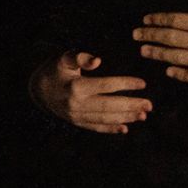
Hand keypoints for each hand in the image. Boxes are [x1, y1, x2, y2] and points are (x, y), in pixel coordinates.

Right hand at [30, 51, 150, 133]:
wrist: (37, 90)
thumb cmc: (54, 70)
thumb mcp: (63, 59)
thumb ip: (80, 57)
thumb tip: (98, 60)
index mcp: (76, 86)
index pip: (106, 85)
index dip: (126, 83)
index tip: (143, 83)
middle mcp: (77, 104)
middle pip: (109, 105)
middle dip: (131, 105)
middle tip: (150, 105)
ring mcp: (77, 116)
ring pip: (105, 118)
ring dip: (126, 117)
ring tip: (143, 115)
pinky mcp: (76, 122)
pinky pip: (96, 127)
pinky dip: (111, 129)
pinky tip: (125, 128)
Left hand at [133, 0, 187, 84]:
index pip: (178, 21)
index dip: (160, 20)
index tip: (146, 20)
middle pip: (173, 40)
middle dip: (152, 36)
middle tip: (136, 35)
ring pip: (178, 58)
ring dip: (159, 54)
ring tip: (144, 51)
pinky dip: (179, 74)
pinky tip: (168, 71)